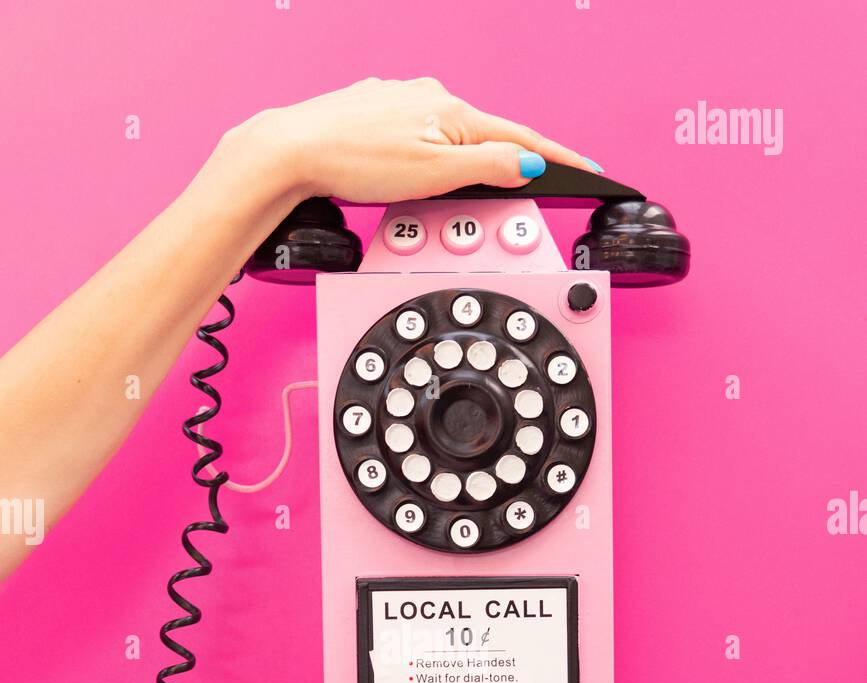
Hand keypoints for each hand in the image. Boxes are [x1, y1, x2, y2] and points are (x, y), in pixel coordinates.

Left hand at [220, 77, 601, 214]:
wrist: (291, 152)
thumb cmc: (353, 161)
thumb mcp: (434, 174)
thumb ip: (487, 168)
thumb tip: (527, 164)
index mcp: (452, 111)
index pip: (520, 140)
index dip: (557, 159)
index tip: (589, 170)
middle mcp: (428, 97)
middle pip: (483, 139)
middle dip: (497, 170)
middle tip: (507, 203)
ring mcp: (399, 103)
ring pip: (445, 140)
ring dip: (453, 168)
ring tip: (433, 197)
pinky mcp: (374, 115)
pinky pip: (415, 139)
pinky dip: (422, 160)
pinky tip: (404, 176)